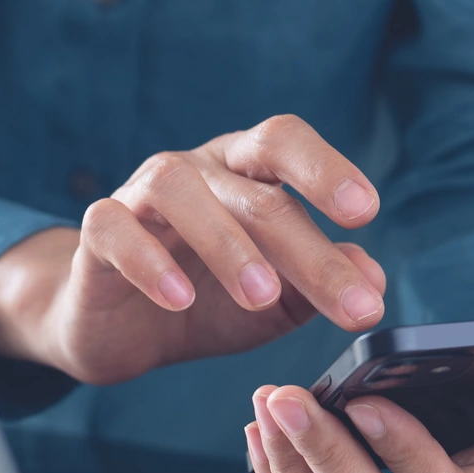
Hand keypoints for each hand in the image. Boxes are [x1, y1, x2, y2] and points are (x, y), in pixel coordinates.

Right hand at [0, 115, 387, 383]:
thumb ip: (320, 284)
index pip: (285, 142)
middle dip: (308, 249)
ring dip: (228, 245)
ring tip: (262, 297)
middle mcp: (197, 170)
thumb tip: (375, 279)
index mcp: (245, 172)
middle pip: (254, 190)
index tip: (366, 211)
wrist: (119, 330)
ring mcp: (141, 194)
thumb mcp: (276, 302)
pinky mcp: (97, 232)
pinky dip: (149, 261)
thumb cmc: (207, 301)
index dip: (325, 168)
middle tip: (352, 303)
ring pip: (180, 191)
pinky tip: (179, 299)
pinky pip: (116, 229)